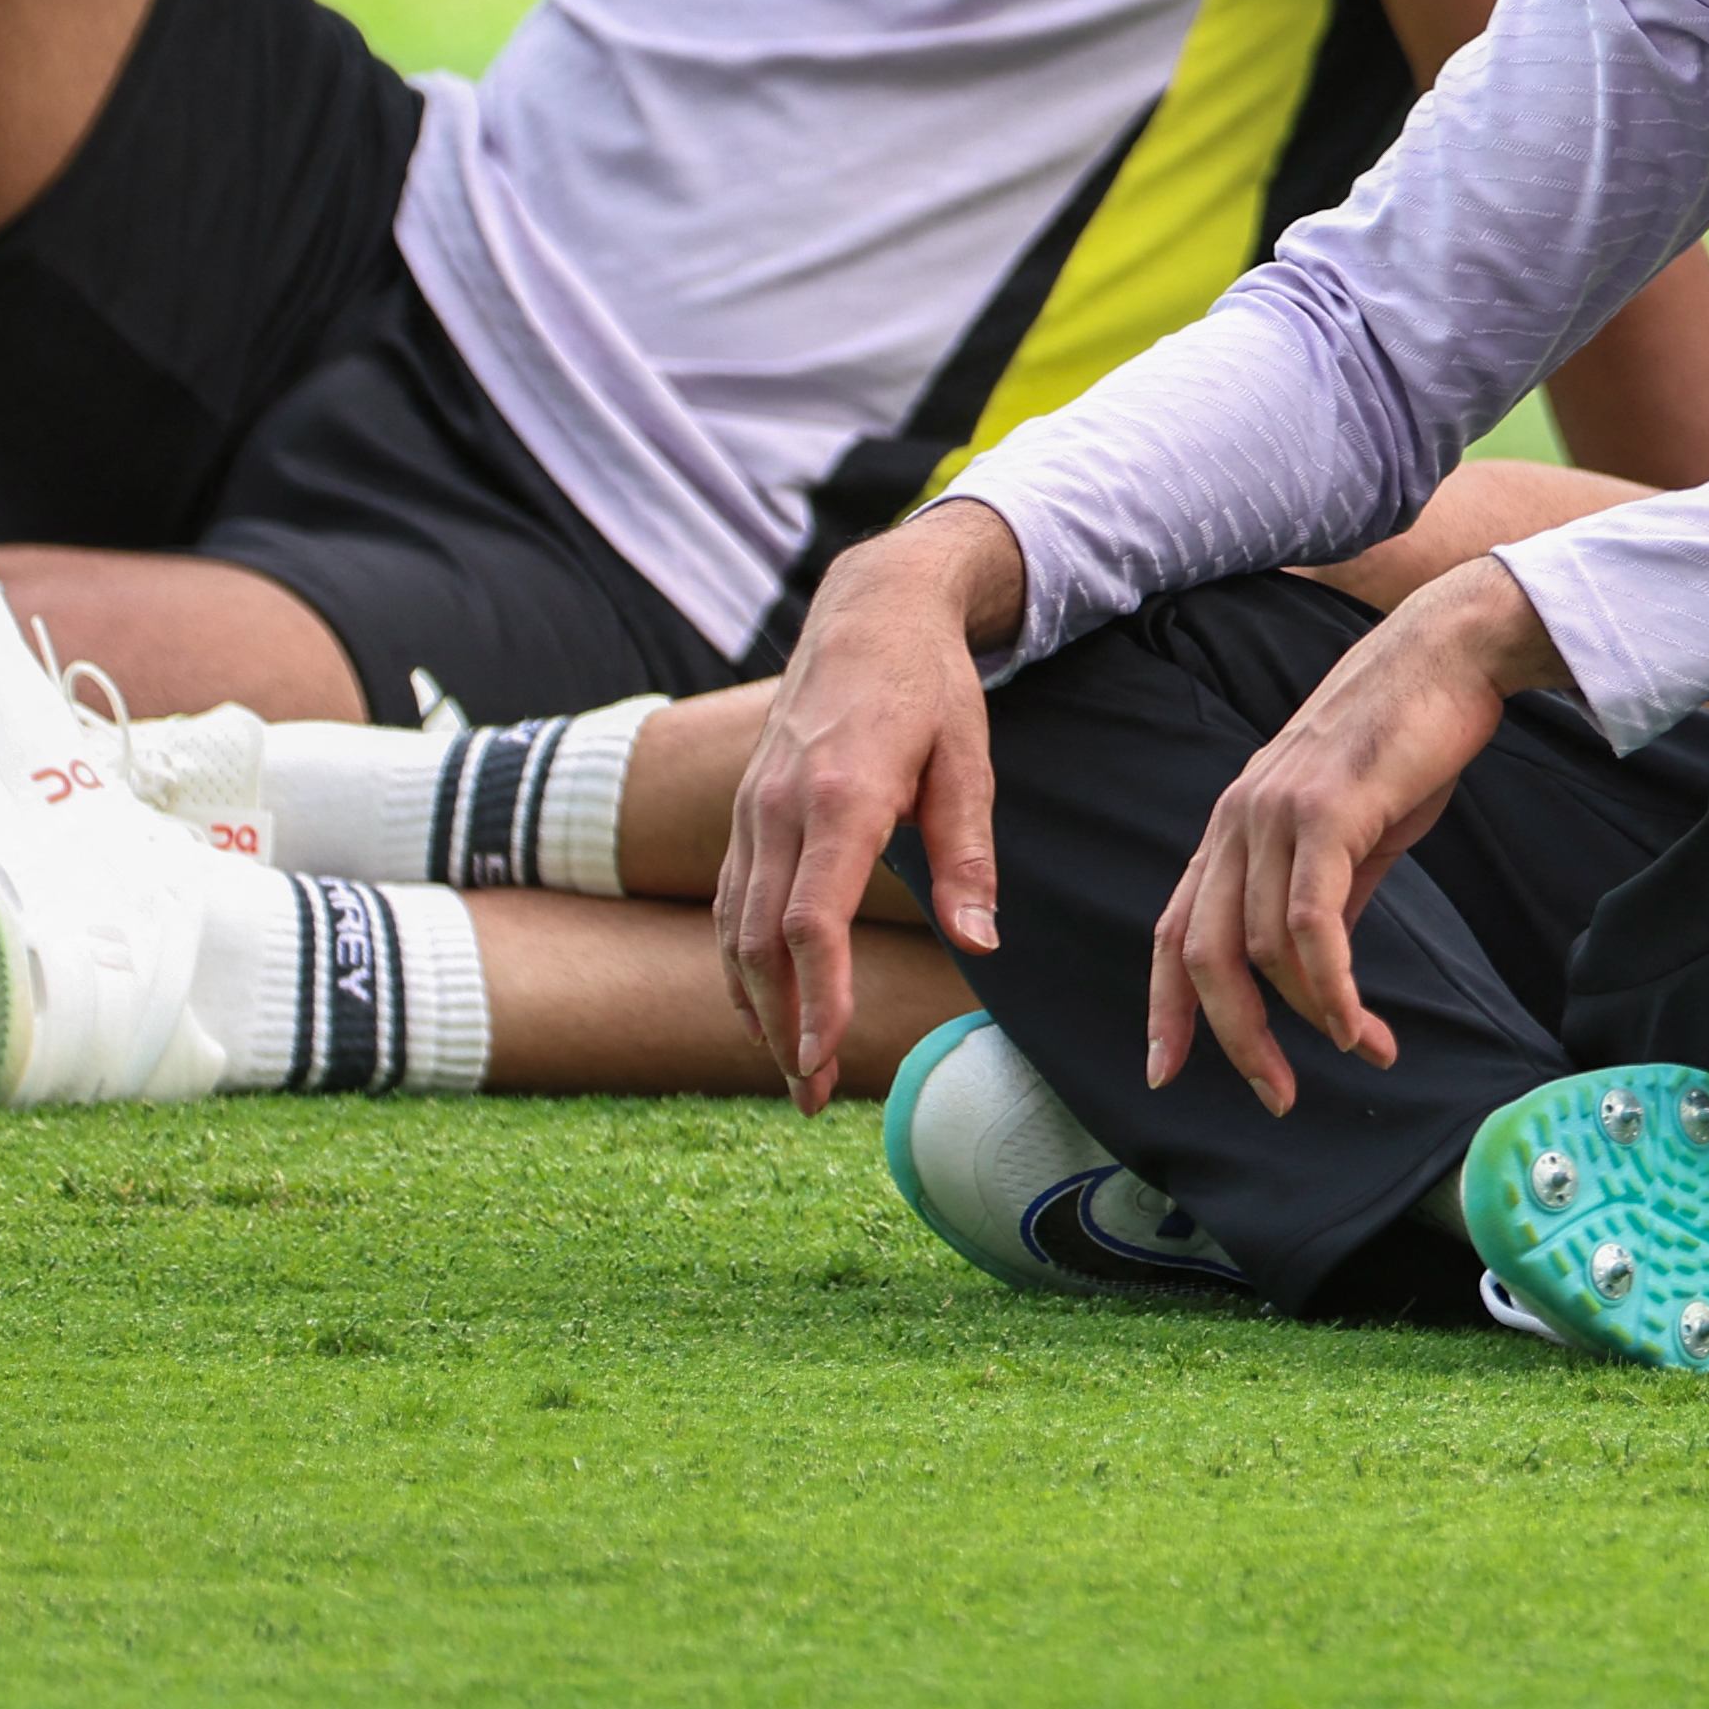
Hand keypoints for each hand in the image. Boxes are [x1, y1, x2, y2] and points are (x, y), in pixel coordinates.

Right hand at [715, 505, 1018, 1116]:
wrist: (866, 612)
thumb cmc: (930, 686)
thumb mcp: (969, 759)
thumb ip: (968, 856)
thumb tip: (981, 945)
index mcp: (842, 795)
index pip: (811, 917)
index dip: (816, 994)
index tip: (826, 1056)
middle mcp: (780, 807)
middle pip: (761, 940)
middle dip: (784, 1025)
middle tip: (812, 1096)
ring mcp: (752, 808)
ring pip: (734, 928)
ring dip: (757, 1007)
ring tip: (794, 1074)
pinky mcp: (745, 812)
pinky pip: (727, 901)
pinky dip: (739, 963)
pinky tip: (763, 1009)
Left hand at [1146, 557, 1558, 1114]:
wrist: (1449, 656)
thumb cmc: (1406, 739)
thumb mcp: (1354, 828)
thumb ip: (1326, 894)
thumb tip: (1319, 968)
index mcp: (1234, 824)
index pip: (1174, 928)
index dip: (1166, 1006)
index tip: (1165, 1071)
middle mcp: (1238, 818)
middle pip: (1203, 953)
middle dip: (1234, 1038)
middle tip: (1276, 1095)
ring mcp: (1276, 812)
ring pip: (1260, 947)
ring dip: (1311, 1018)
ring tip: (1363, 1049)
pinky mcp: (1325, 811)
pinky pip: (1310, 924)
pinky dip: (1330, 987)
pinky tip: (1359, 1023)